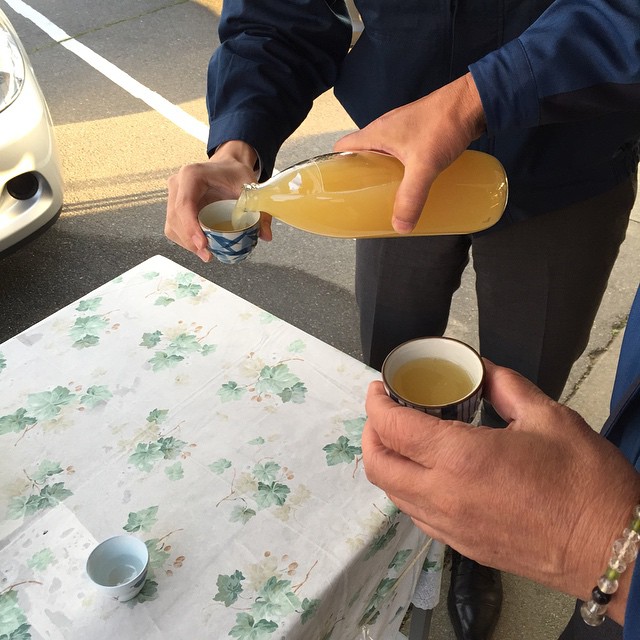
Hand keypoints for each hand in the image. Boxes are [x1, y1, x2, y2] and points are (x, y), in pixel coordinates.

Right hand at [165, 141, 271, 262]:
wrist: (228, 166)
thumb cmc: (236, 174)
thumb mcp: (251, 189)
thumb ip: (261, 211)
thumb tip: (266, 236)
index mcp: (192, 175)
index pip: (184, 205)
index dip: (191, 228)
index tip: (203, 245)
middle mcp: (178, 184)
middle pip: (175, 218)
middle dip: (190, 241)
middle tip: (208, 255)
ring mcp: (173, 195)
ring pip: (172, 225)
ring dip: (187, 243)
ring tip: (207, 253)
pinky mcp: (174, 206)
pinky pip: (174, 227)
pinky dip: (186, 240)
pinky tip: (201, 247)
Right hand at [334, 73, 485, 232]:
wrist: (474, 101)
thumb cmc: (444, 124)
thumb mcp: (424, 166)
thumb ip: (411, 197)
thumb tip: (400, 227)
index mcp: (375, 133)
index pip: (342, 148)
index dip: (336, 167)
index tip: (340, 188)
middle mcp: (385, 129)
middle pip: (362, 155)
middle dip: (362, 177)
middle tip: (365, 199)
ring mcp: (404, 130)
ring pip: (384, 154)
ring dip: (383, 173)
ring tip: (388, 195)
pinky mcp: (420, 132)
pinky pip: (402, 153)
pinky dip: (402, 168)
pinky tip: (413, 182)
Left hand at [362, 361, 639, 621]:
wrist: (613, 549)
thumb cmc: (587, 485)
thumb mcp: (549, 417)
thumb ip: (505, 386)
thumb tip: (482, 369)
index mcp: (462, 458)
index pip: (393, 429)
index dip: (377, 404)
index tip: (379, 390)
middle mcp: (445, 496)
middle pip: (379, 465)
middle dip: (371, 433)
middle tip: (384, 412)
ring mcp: (451, 526)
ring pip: (393, 494)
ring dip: (387, 462)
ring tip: (403, 440)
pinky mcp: (463, 546)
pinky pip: (416, 515)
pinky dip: (408, 489)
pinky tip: (428, 472)